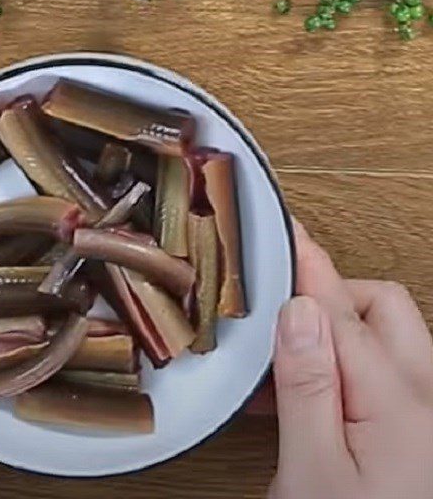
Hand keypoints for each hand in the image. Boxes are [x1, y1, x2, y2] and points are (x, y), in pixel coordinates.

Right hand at [270, 222, 432, 498]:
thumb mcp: (314, 473)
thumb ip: (308, 386)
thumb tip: (298, 311)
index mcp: (394, 399)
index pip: (338, 305)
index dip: (305, 261)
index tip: (284, 226)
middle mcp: (426, 396)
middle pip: (381, 307)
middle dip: (331, 295)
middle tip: (281, 312)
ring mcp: (431, 414)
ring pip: (389, 338)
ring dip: (339, 333)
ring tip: (286, 368)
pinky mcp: (425, 433)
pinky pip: (392, 374)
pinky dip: (350, 367)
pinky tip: (312, 402)